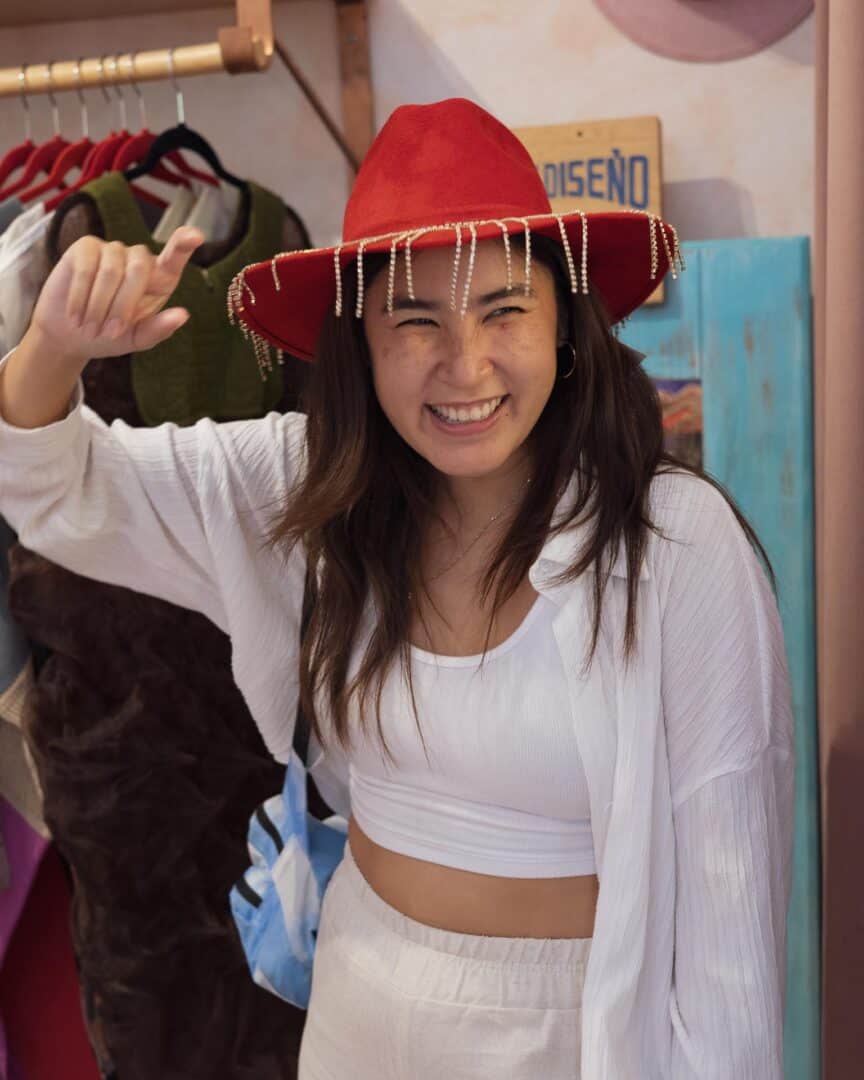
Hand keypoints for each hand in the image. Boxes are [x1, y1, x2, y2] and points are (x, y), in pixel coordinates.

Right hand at [28, 226, 205, 364]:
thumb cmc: (110, 335)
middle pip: (139, 270)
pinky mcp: (86, 247)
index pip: (175, 257)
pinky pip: (86, 269)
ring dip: (99, 307)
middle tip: (109, 333)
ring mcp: (113, 250)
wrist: (71, 335)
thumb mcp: (137, 339)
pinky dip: (80, 297)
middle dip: (122, 306)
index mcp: (160, 279)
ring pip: (111, 272)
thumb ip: (159, 328)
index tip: (195, 236)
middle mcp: (139, 259)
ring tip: (90, 329)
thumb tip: (183, 315)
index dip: (184, 244)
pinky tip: (75, 316)